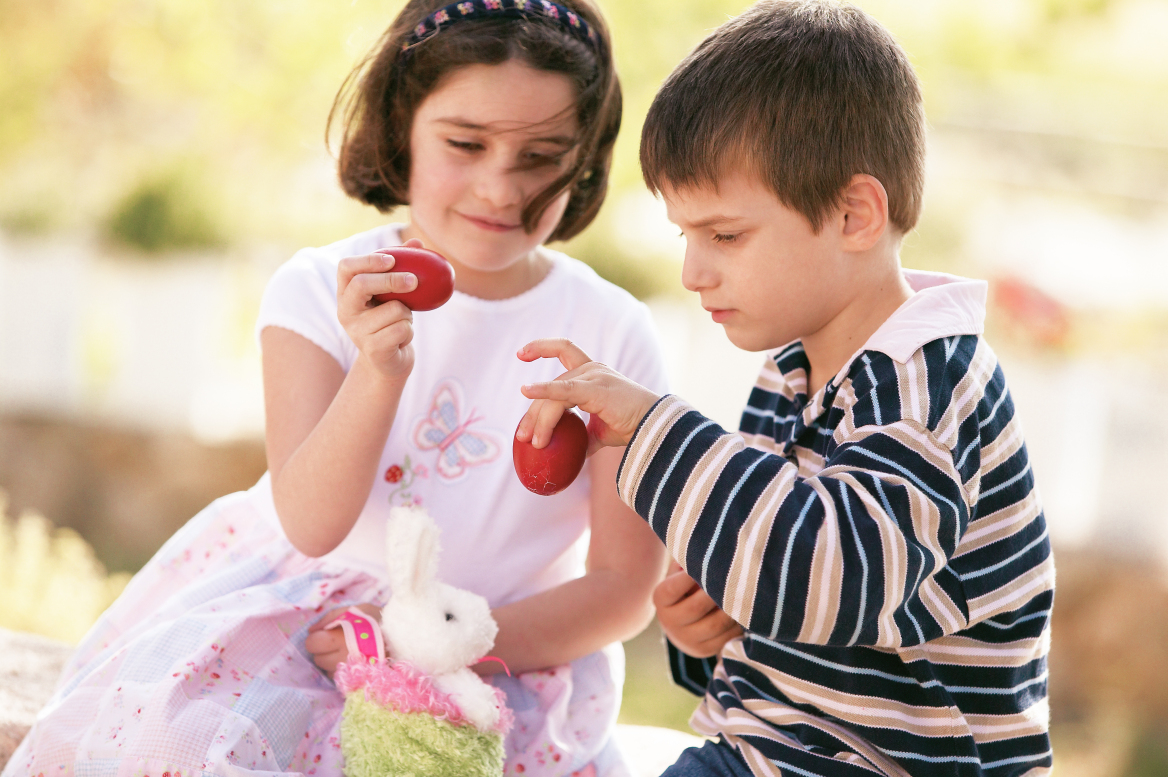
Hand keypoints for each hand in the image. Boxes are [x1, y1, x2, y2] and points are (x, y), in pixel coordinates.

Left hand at [305, 603, 381, 678]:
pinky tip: (354, 660)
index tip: (327, 634)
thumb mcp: (356, 609)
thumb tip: (311, 630)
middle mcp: (340, 659)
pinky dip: (343, 669)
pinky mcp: (355, 682)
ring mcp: (348, 673)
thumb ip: (330, 617)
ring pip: (327, 670)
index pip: (311, 644)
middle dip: (324, 650)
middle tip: (340, 641)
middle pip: (317, 659)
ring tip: (349, 650)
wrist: (403, 639)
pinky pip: (339, 677)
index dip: (317, 638)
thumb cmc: (377, 621)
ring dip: (333, 661)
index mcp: (338, 639)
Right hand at [336, 239, 422, 380]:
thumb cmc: (391, 320)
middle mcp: (345, 310)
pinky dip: (409, 331)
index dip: (368, 260)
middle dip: (391, 279)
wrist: (389, 361)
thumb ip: (402, 267)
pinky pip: (401, 329)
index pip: (346, 267)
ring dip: (408, 314)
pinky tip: (401, 338)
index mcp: (346, 292)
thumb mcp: (394, 294)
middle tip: (414, 280)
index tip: (392, 259)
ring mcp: (356, 331)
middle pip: (362, 284)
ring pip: (393, 309)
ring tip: (402, 322)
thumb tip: (417, 243)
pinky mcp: (372, 349)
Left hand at [516, 338, 659, 455]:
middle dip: (533, 411)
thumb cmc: (632, 427)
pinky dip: (543, 391)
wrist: (654, 428)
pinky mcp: (595, 389)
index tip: (521, 354)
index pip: (564, 350)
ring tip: (533, 441)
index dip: (541, 347)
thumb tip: (568, 454)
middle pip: (552, 386)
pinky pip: (563, 392)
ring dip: (539, 418)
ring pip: (554, 394)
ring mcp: (593, 377)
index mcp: (593, 374)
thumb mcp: (600, 432)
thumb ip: (583, 437)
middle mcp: (591, 370)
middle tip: (522, 436)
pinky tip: (526, 391)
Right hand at [653, 562, 741, 657]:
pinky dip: (737, 625)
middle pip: (696, 607)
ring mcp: (686, 640)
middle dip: (717, 592)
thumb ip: (690, 562)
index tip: (707, 564)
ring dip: (731, 609)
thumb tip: (708, 550)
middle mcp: (669, 622)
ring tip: (741, 594)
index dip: (689, 577)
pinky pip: (726, 638)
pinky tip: (740, 613)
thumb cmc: (688, 587)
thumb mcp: (682, 572)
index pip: (671, 589)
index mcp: (660, 600)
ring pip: (715, 624)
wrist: (684, 622)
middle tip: (733, 579)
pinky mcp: (704, 650)